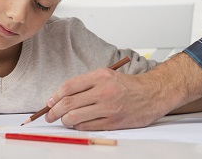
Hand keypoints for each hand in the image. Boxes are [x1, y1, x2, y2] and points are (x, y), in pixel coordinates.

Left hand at [44, 53, 201, 130]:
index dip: (54, 96)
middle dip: (54, 112)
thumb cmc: (127, 85)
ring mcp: (108, 107)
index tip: (49, 102)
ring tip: (64, 121)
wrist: (152, 93)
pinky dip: (78, 127)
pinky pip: (88, 127)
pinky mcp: (113, 122)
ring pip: (76, 117)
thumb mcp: (106, 75)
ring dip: (65, 121)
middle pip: (68, 103)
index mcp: (100, 76)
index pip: (69, 86)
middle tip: (49, 116)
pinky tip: (78, 125)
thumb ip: (86, 84)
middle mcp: (103, 91)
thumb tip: (61, 96)